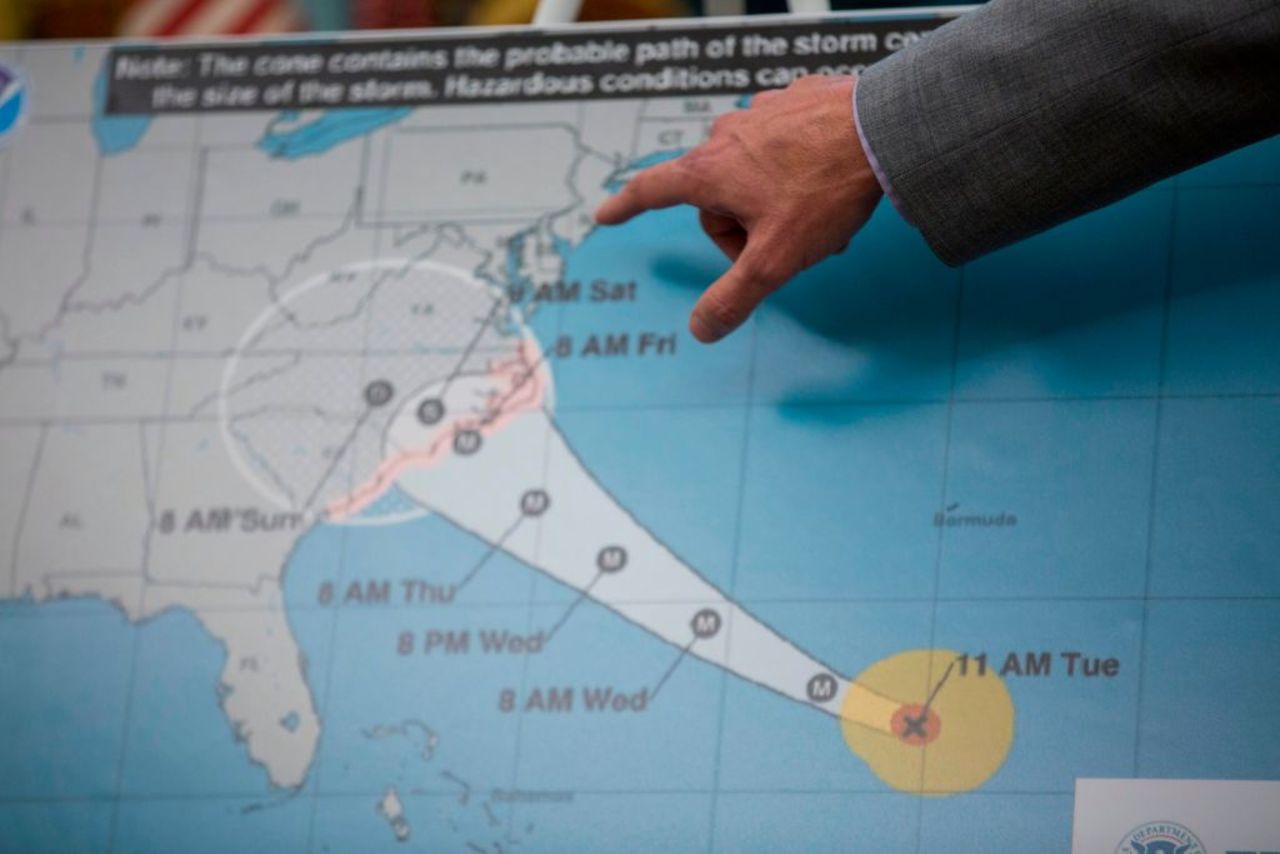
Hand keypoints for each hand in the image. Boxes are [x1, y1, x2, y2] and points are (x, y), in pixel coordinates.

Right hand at [594, 75, 882, 342]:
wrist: (884, 129)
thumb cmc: (824, 192)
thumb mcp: (775, 260)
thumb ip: (734, 297)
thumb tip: (701, 330)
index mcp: (709, 171)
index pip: (652, 190)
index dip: (626, 207)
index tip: (605, 214)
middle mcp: (727, 136)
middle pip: (717, 199)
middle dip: (747, 229)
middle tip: (789, 243)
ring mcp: (762, 114)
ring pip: (752, 173)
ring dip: (775, 201)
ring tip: (818, 213)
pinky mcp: (796, 101)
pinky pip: (783, 146)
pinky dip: (798, 168)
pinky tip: (827, 177)